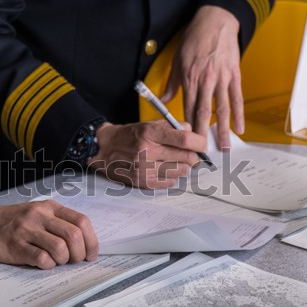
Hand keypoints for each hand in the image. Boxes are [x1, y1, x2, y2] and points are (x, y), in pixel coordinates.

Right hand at [0, 196, 98, 269]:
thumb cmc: (11, 221)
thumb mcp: (37, 213)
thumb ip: (58, 223)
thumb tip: (84, 244)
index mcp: (49, 207)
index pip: (82, 222)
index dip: (91, 241)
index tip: (90, 254)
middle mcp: (40, 215)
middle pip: (74, 235)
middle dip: (80, 254)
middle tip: (74, 261)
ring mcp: (27, 230)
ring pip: (60, 248)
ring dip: (63, 260)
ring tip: (56, 261)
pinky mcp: (15, 246)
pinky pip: (41, 258)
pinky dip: (48, 265)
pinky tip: (42, 263)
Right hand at [89, 120, 206, 188]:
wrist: (104, 149)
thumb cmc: (129, 136)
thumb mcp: (148, 124)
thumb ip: (172, 127)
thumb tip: (192, 132)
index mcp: (149, 133)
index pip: (185, 140)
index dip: (200, 143)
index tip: (202, 145)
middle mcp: (147, 151)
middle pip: (186, 157)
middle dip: (194, 156)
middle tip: (192, 155)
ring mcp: (144, 168)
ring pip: (181, 171)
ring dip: (183, 167)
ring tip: (176, 161)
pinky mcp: (142, 182)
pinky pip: (170, 182)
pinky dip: (173, 176)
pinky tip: (165, 170)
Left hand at [161, 5, 242, 148]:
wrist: (215, 21)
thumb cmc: (194, 40)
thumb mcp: (177, 61)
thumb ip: (171, 84)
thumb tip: (163, 101)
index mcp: (190, 79)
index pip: (187, 108)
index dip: (186, 127)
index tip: (186, 143)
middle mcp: (206, 81)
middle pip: (204, 113)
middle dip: (203, 134)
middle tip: (204, 153)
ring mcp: (222, 79)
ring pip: (222, 109)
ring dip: (223, 130)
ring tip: (224, 147)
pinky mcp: (234, 75)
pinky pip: (237, 98)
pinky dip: (239, 114)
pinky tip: (240, 128)